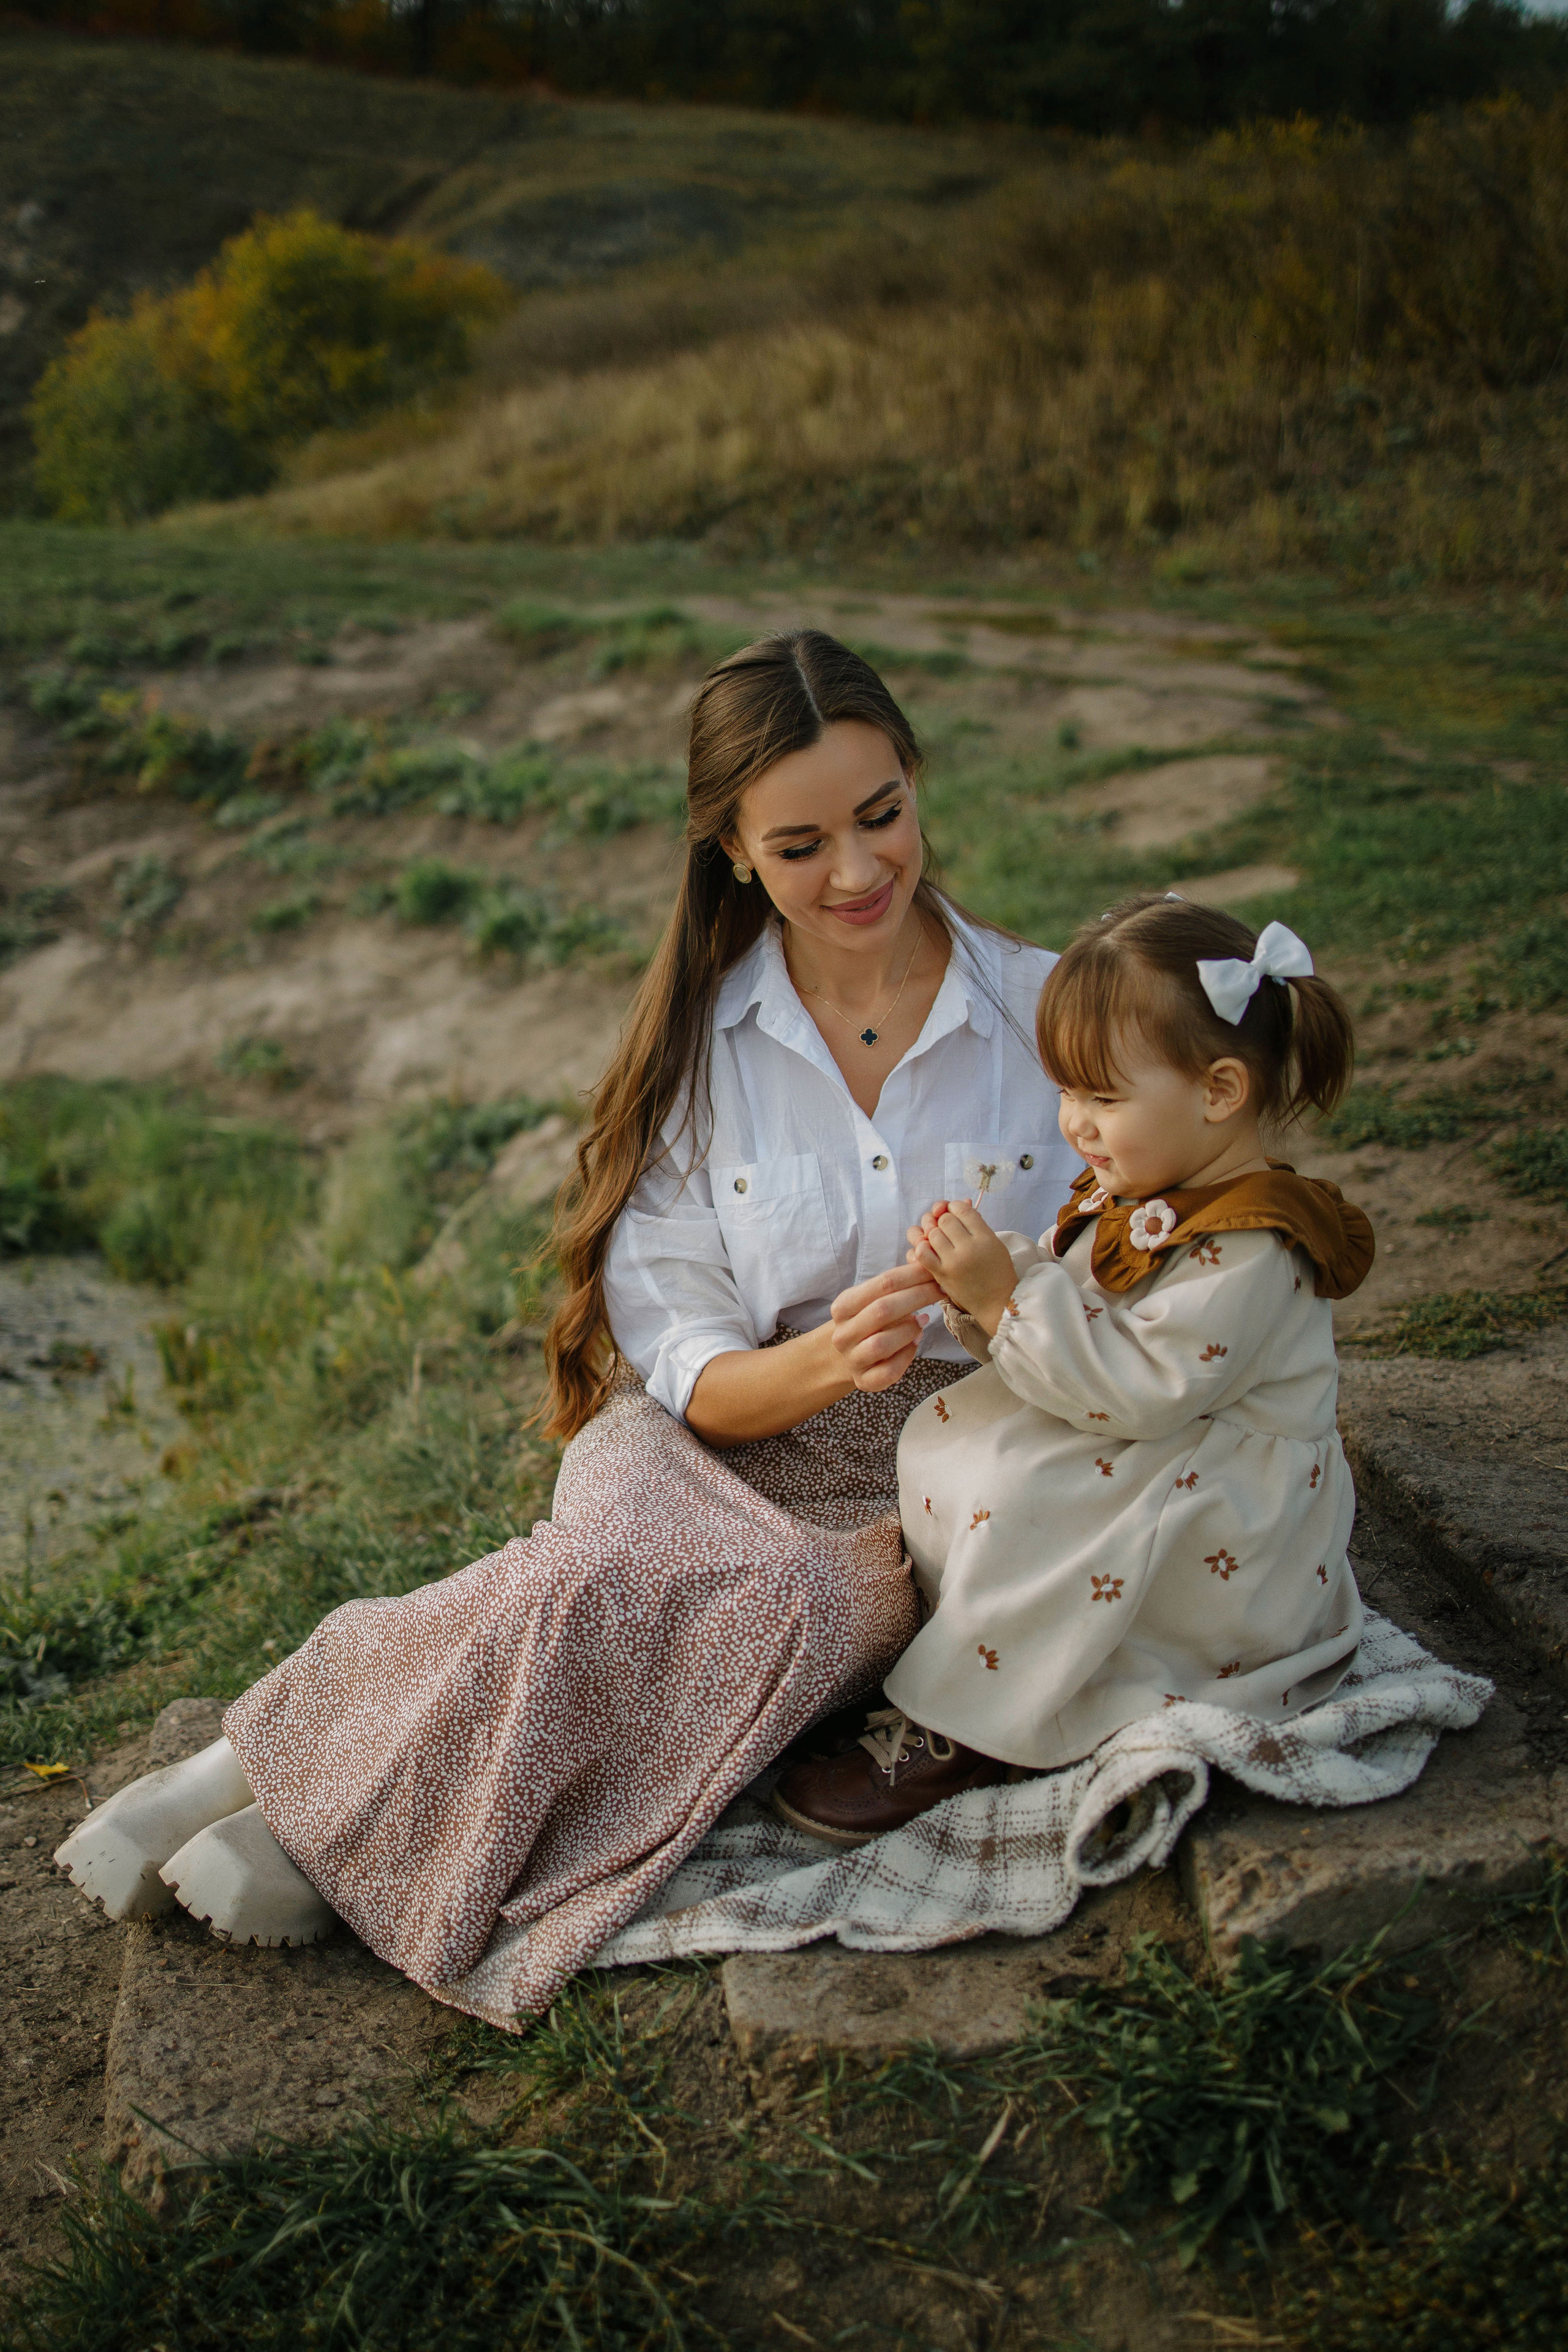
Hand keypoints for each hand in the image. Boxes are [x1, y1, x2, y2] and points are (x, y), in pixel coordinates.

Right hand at [828, 1263, 942, 1392]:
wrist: (843, 1357)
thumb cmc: (866, 1321)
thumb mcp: (870, 1300)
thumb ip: (893, 1287)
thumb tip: (927, 1266)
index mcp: (843, 1307)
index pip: (883, 1284)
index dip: (914, 1275)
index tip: (935, 1270)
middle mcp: (843, 1333)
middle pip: (883, 1310)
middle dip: (918, 1297)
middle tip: (941, 1289)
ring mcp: (852, 1359)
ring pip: (882, 1344)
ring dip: (909, 1330)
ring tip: (924, 1320)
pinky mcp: (864, 1381)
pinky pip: (888, 1371)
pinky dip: (906, 1357)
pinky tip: (914, 1344)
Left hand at [906, 1197, 1015, 1335]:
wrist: (997, 1303)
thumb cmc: (998, 1272)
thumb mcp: (994, 1244)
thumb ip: (977, 1224)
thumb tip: (959, 1203)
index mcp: (986, 1237)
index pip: (962, 1210)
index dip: (954, 1207)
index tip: (954, 1212)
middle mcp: (969, 1247)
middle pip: (945, 1219)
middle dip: (943, 1219)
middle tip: (946, 1227)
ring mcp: (953, 1261)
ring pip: (932, 1233)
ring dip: (932, 1233)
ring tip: (939, 1239)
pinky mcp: (942, 1275)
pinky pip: (923, 1253)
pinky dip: (922, 1247)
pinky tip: (928, 1249)